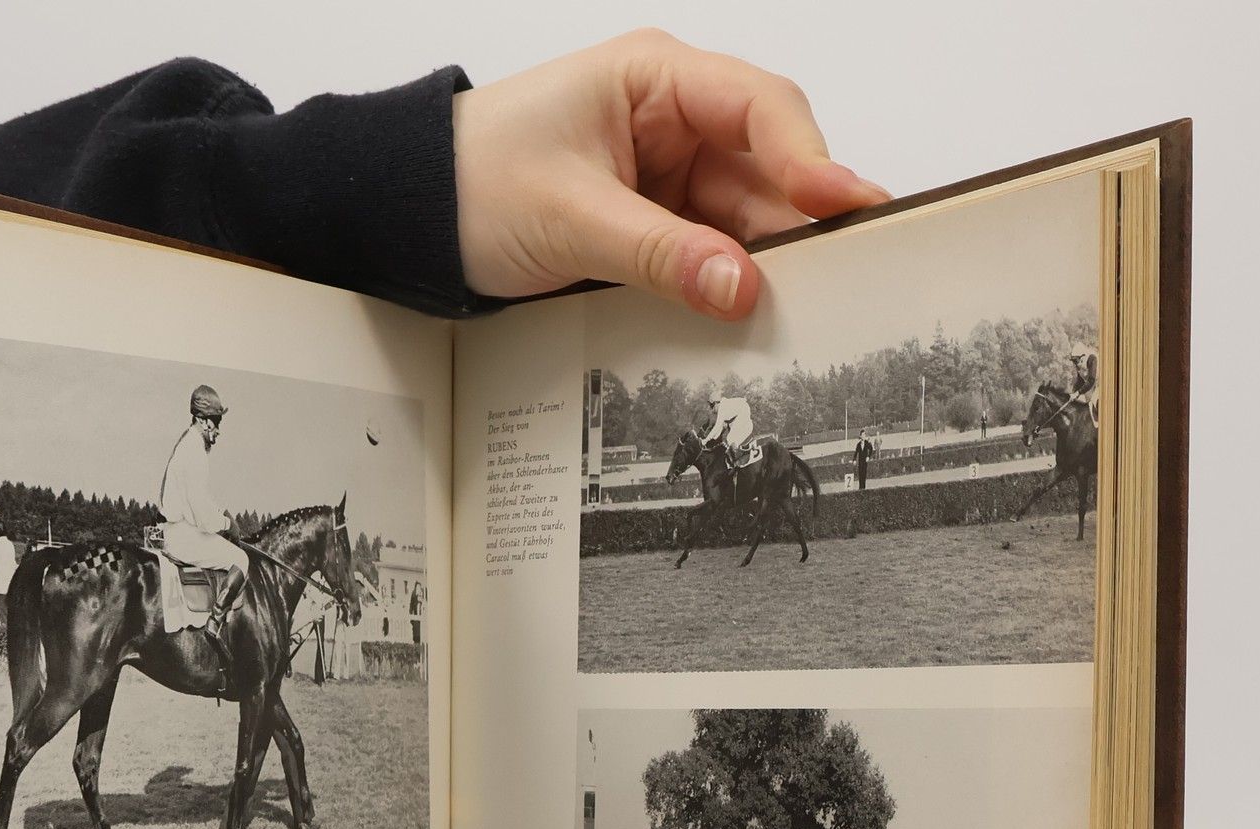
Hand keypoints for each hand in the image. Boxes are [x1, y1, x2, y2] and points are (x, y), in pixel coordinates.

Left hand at [454, 31, 886, 318]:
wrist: (413, 216)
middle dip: (800, 221)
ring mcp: (667, 174)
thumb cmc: (472, 184)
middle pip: (766, 167)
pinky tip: (753, 316)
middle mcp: (673, 119)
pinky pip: (710, 251)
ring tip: (805, 308)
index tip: (843, 207)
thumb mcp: (569, 219)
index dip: (808, 158)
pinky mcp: (654, 224)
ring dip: (768, 261)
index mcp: (655, 80)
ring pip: (744, 217)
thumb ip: (659, 254)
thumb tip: (741, 288)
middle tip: (846, 275)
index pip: (758, 108)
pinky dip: (730, 282)